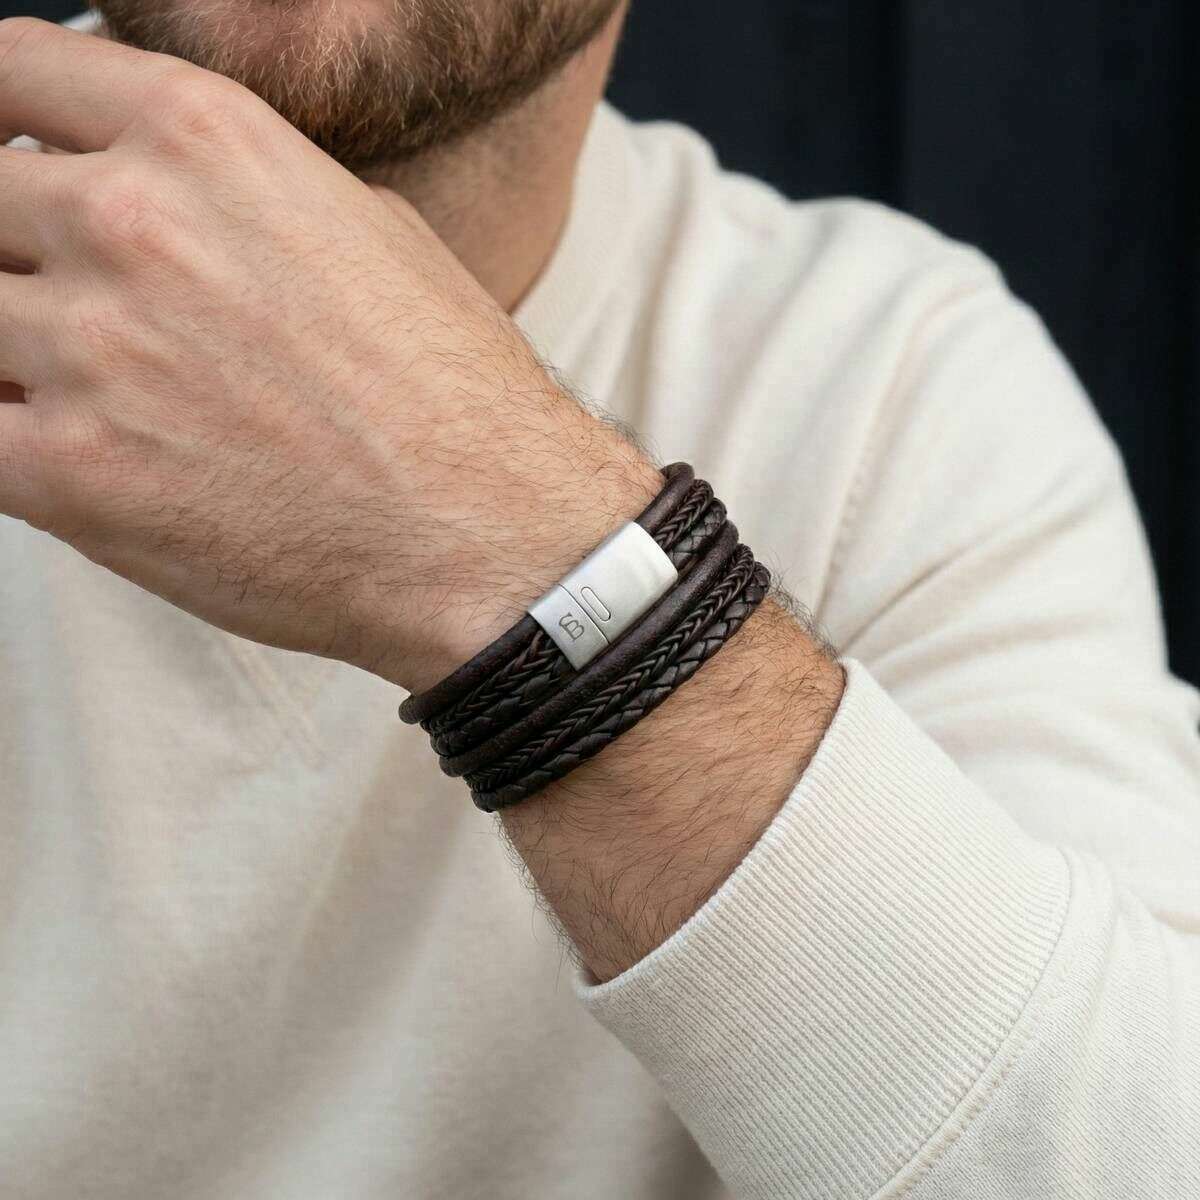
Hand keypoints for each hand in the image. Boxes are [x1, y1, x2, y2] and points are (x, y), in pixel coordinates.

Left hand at [0, 18, 658, 689]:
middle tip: (70, 306)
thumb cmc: (453, 392)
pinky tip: (71, 453)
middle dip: (14, 251)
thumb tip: (189, 204)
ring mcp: (91, 347)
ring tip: (99, 395)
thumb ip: (249, 197)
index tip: (13, 165)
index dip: (0, 121)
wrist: (487, 530)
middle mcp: (131, 222)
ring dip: (19, 355)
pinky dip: (11, 437)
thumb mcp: (374, 231)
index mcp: (204, 139)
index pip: (9, 68)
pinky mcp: (68, 471)